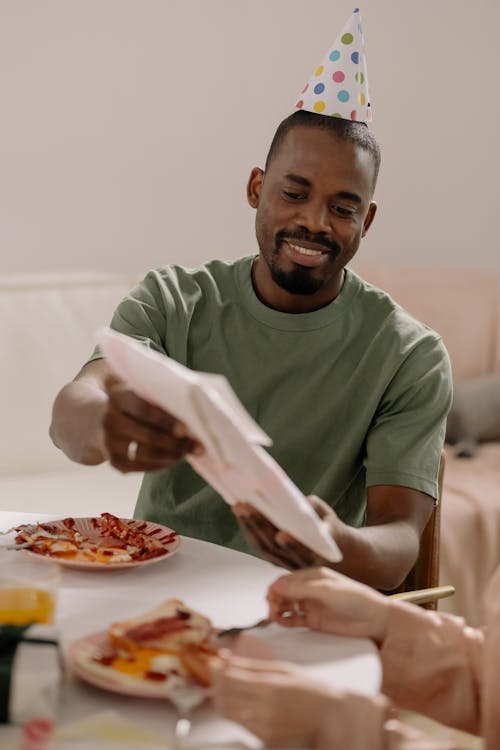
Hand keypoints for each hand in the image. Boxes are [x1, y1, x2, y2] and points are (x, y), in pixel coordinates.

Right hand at [102, 375, 202, 472]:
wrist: (98, 420)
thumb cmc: (131, 404)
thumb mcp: (138, 393)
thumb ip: (158, 397)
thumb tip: (194, 410)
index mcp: (118, 397)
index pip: (144, 410)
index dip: (166, 421)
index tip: (186, 430)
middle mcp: (109, 420)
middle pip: (147, 435)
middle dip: (175, 443)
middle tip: (197, 447)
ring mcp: (109, 442)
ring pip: (145, 454)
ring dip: (171, 456)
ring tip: (188, 453)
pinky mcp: (113, 461)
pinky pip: (141, 467)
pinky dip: (160, 465)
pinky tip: (173, 459)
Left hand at [212, 655, 338, 746]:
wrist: (330, 719)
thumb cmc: (311, 690)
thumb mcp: (284, 669)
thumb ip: (253, 665)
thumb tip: (228, 659)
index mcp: (270, 687)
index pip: (231, 679)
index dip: (218, 670)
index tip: (214, 662)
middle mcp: (264, 709)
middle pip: (225, 696)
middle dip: (217, 682)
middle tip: (218, 672)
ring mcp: (263, 727)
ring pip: (228, 712)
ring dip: (221, 697)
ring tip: (226, 684)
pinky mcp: (264, 739)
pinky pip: (240, 723)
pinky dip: (234, 709)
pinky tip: (239, 699)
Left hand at [233, 495, 340, 569]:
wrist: (329, 549)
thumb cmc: (327, 527)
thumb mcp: (327, 516)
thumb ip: (314, 510)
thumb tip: (298, 501)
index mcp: (317, 554)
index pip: (303, 552)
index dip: (293, 545)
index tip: (281, 535)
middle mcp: (297, 562)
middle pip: (275, 548)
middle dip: (259, 526)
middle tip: (246, 507)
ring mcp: (282, 562)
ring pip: (263, 547)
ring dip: (249, 527)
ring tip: (239, 507)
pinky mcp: (272, 557)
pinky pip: (259, 545)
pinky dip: (248, 528)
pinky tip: (241, 513)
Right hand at [267, 567, 389, 644]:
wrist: (376, 620)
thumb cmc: (357, 599)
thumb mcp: (327, 590)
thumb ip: (301, 589)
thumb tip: (277, 586)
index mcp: (313, 576)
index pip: (288, 579)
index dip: (276, 587)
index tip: (270, 596)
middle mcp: (311, 590)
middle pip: (284, 593)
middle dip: (274, 599)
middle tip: (271, 608)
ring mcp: (312, 605)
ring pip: (287, 606)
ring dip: (278, 609)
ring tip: (273, 616)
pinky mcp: (314, 621)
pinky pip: (294, 620)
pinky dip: (285, 620)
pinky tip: (280, 621)